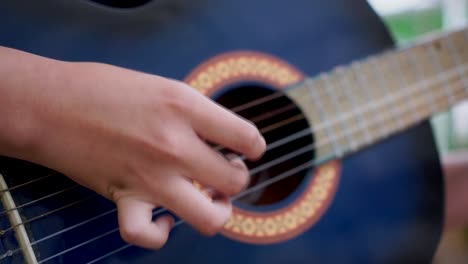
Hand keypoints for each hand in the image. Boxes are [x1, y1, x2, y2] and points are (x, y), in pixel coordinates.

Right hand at [0, 47, 265, 248]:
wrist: (51, 104)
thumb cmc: (104, 88)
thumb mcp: (164, 86)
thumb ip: (197, 113)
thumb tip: (223, 138)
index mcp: (185, 108)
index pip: (247, 137)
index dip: (255, 145)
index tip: (247, 148)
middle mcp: (174, 145)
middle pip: (235, 180)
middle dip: (237, 177)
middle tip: (225, 168)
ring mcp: (150, 177)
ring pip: (209, 218)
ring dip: (219, 211)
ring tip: (211, 197)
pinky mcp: (124, 198)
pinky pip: (148, 235)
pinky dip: (161, 234)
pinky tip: (166, 220)